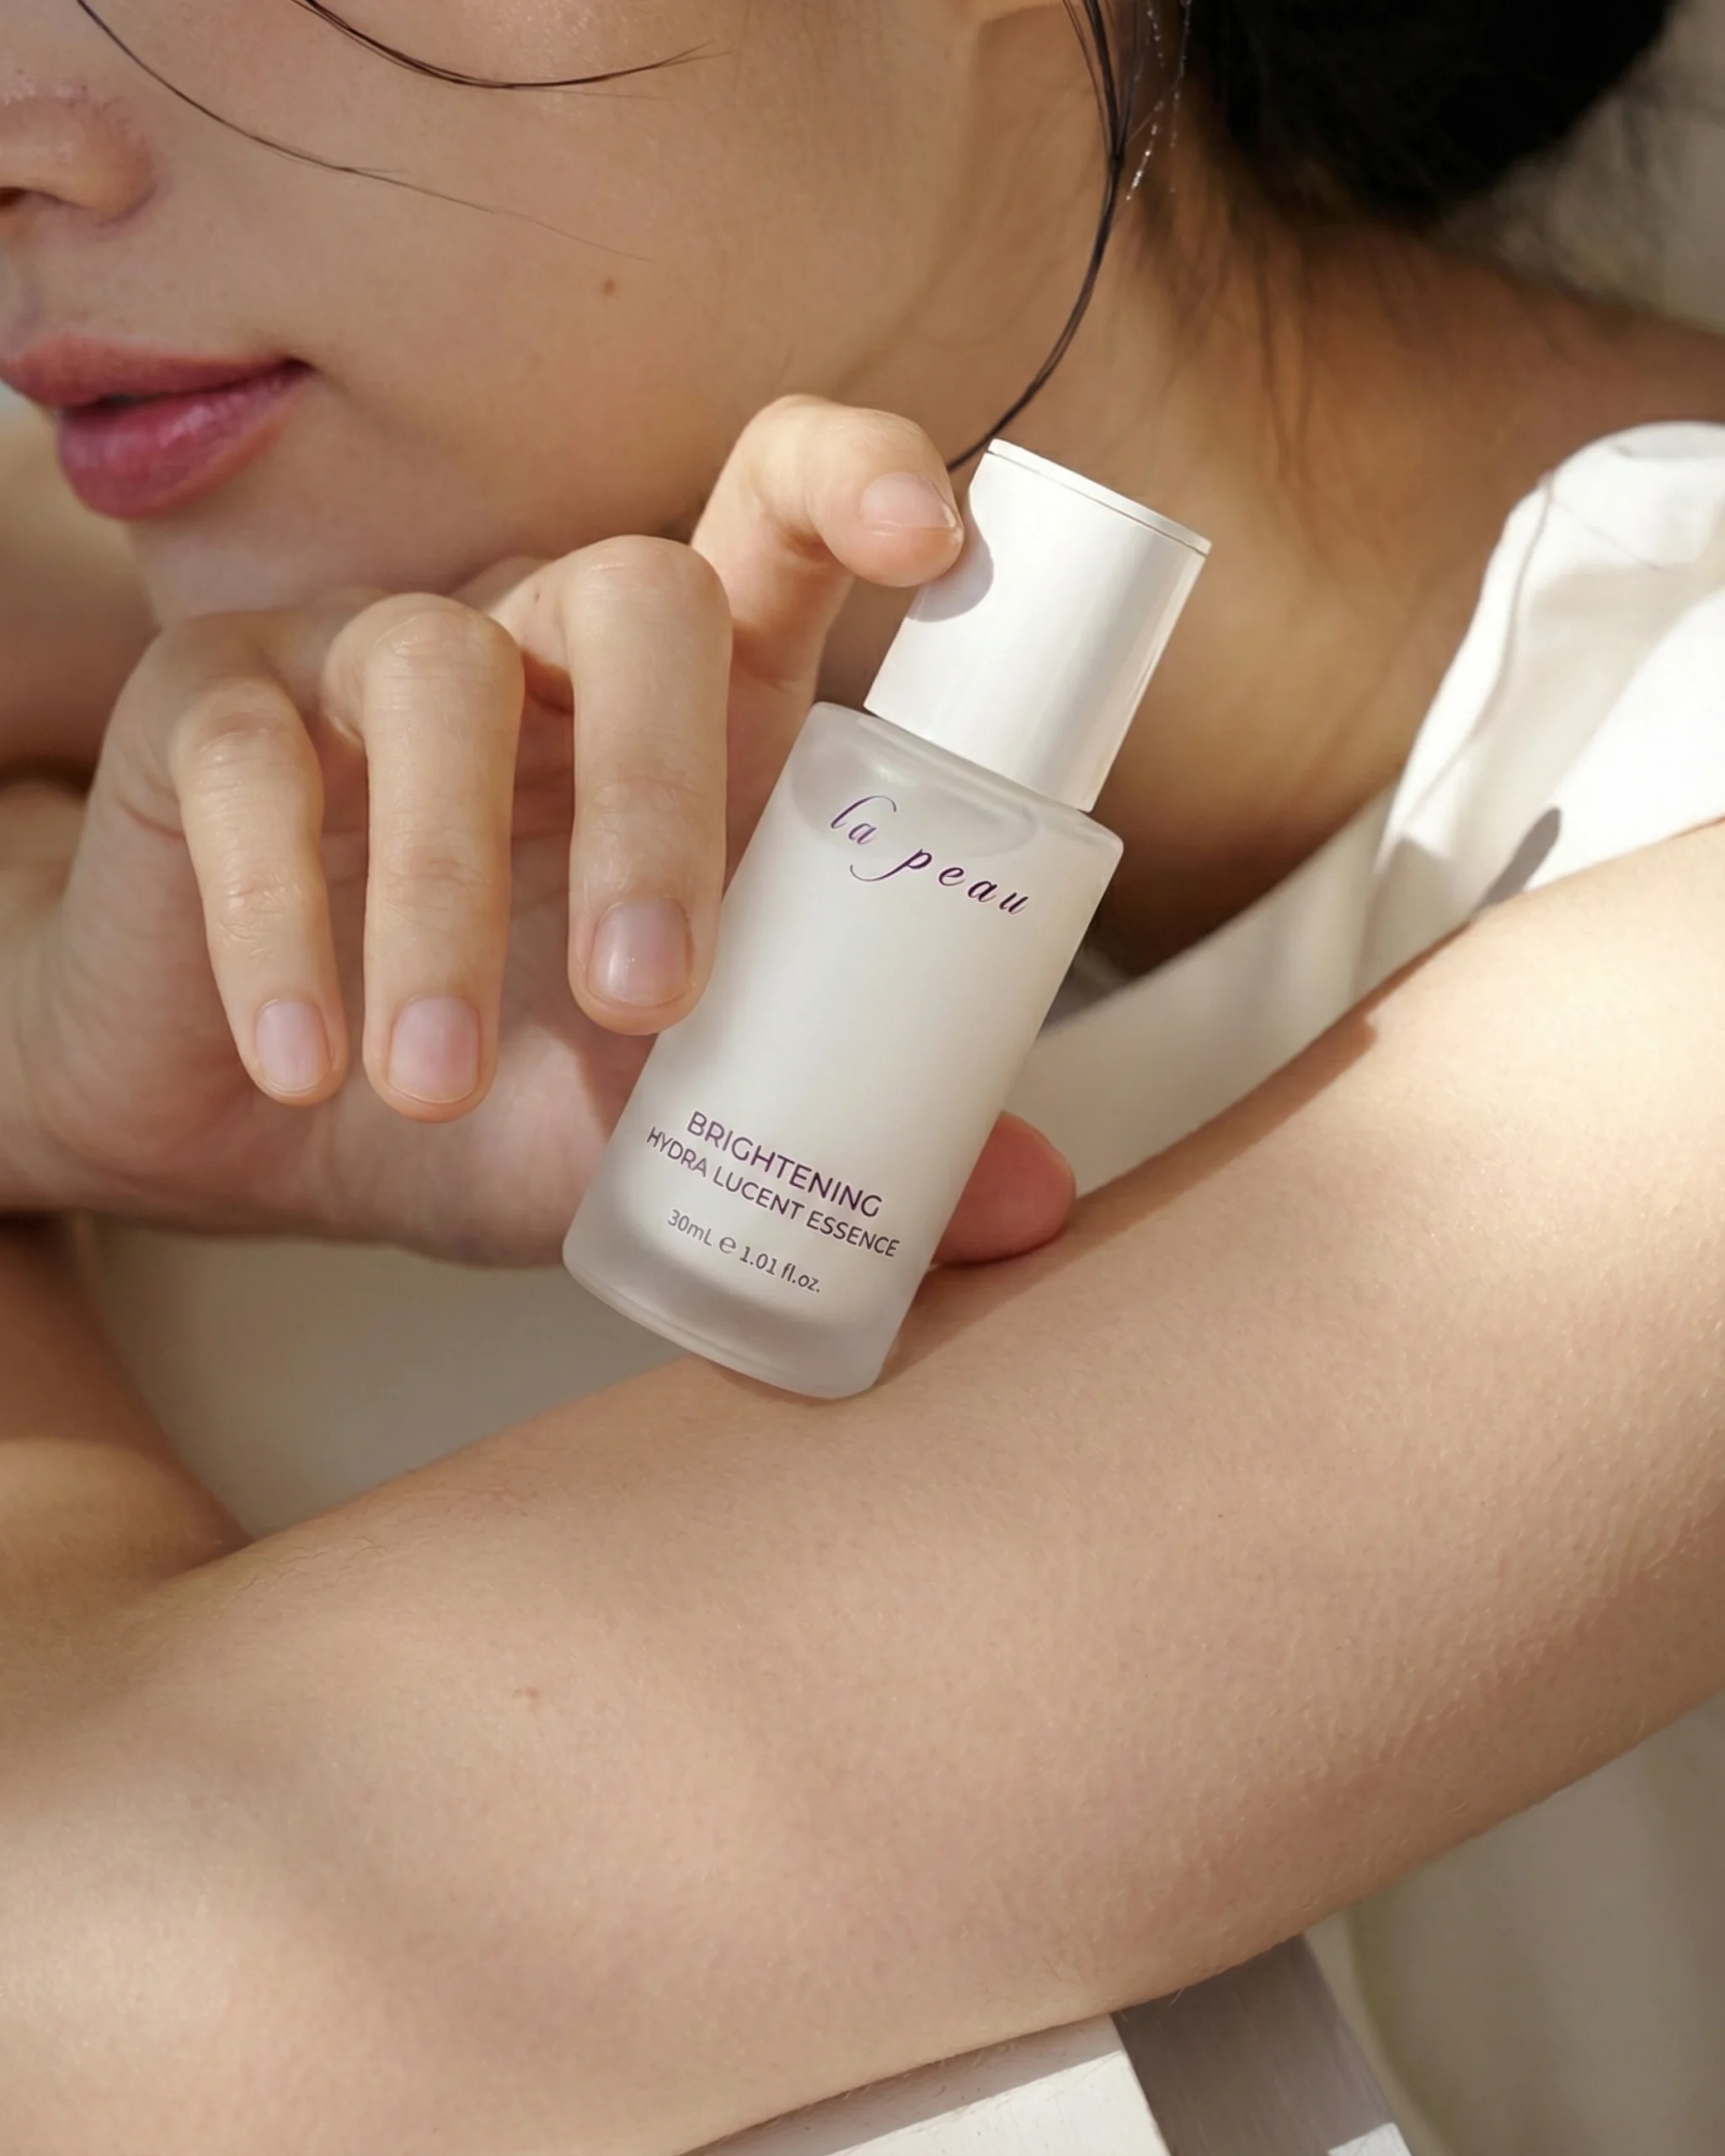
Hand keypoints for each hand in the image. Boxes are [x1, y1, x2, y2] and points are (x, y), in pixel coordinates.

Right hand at [10, 399, 1074, 1262]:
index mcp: (692, 710)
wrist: (268, 1131)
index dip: (858, 485)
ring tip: (431, 1086)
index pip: (779, 521)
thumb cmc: (501, 1093)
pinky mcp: (211, 712)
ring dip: (444, 900)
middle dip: (659, 794)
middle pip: (636, 595)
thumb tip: (1032, 1208)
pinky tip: (303, 1069)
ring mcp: (372, 656)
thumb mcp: (669, 1123)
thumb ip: (832, 1132)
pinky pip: (249, 775)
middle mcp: (544, 646)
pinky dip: (281, 932)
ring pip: (434, 676)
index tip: (932, 539)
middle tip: (647, 1000)